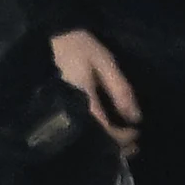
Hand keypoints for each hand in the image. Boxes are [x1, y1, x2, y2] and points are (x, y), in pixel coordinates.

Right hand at [49, 31, 140, 156]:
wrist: (48, 36)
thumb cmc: (78, 48)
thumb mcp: (105, 64)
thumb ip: (121, 91)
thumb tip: (136, 118)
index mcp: (83, 102)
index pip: (105, 130)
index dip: (123, 137)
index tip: (136, 134)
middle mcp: (69, 113)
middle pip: (93, 141)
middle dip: (113, 148)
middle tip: (131, 148)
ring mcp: (59, 114)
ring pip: (83, 139)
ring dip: (102, 144)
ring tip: (118, 144)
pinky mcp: (55, 111)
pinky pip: (76, 130)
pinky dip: (91, 136)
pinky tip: (100, 134)